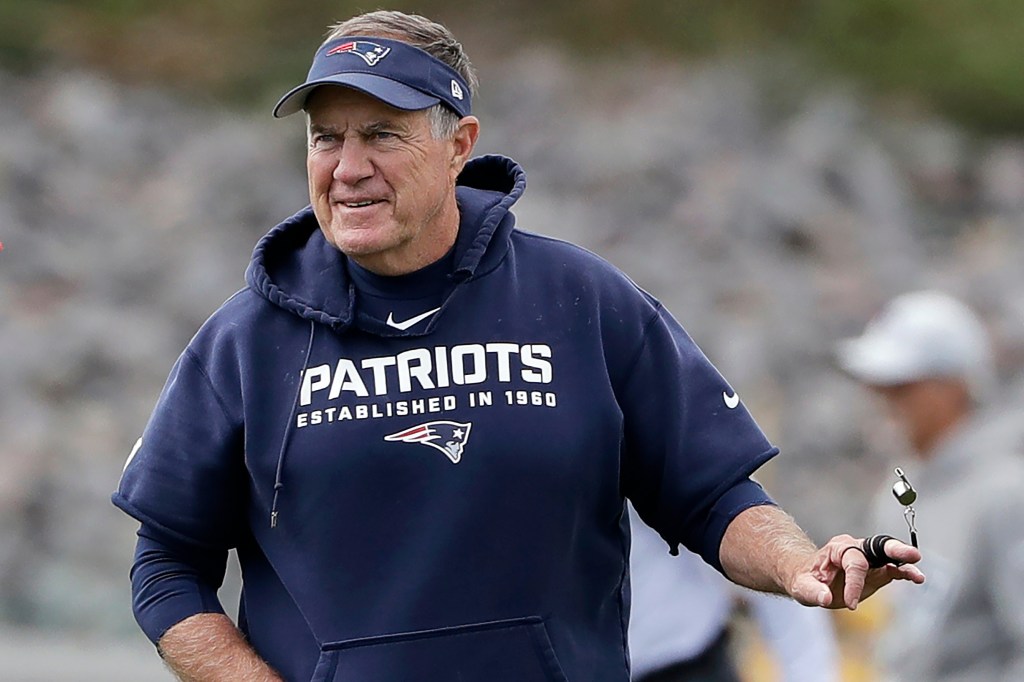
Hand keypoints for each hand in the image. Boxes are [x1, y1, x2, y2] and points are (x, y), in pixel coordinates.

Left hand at [788, 534, 924, 609]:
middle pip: (878, 546)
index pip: (854, 564)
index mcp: (837, 548)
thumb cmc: (804, 579)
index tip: (850, 604)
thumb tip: (826, 599)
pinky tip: (916, 579)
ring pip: (889, 558)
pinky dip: (904, 573)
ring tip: (918, 576)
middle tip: (912, 555)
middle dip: (895, 550)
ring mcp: (868, 560)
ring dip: (905, 565)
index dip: (855, 584)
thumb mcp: (801, 586)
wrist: (808, 578)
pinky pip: (892, 570)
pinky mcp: (876, 573)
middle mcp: (855, 549)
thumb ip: (813, 591)